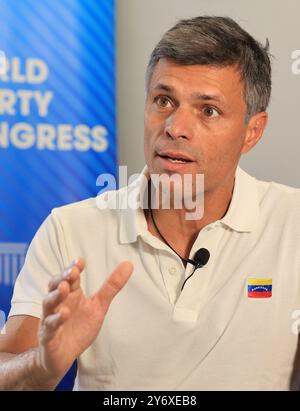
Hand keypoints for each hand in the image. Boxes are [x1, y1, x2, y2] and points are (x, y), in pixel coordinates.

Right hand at [37, 258, 132, 381]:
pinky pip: (50, 326)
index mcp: (72, 294)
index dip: (74, 268)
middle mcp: (60, 303)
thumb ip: (111, 286)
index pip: (71, 277)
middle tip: (72, 271)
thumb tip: (128, 264)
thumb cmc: (79, 327)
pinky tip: (64, 314)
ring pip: (49, 303)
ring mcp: (52, 318)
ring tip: (65, 288)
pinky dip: (56, 319)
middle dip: (62, 277)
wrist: (63, 356)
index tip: (80, 261)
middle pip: (56, 286)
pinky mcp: (49, 336)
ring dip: (56, 295)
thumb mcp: (99, 306)